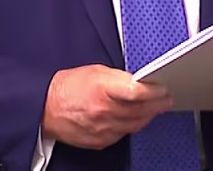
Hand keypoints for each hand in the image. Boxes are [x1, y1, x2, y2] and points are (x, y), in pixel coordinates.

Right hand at [42, 64, 172, 149]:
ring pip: (136, 124)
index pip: (137, 92)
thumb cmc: (68, 87)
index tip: (163, 88)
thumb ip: (119, 78)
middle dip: (158, 104)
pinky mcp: (101, 141)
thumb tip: (140, 82)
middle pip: (141, 110)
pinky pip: (124, 134)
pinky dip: (132, 125)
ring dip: (148, 115)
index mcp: (102, 89)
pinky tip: (136, 118)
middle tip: (167, 98)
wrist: (45, 109)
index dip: (154, 90)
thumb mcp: (95, 71)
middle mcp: (104, 111)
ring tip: (155, 107)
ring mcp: (103, 129)